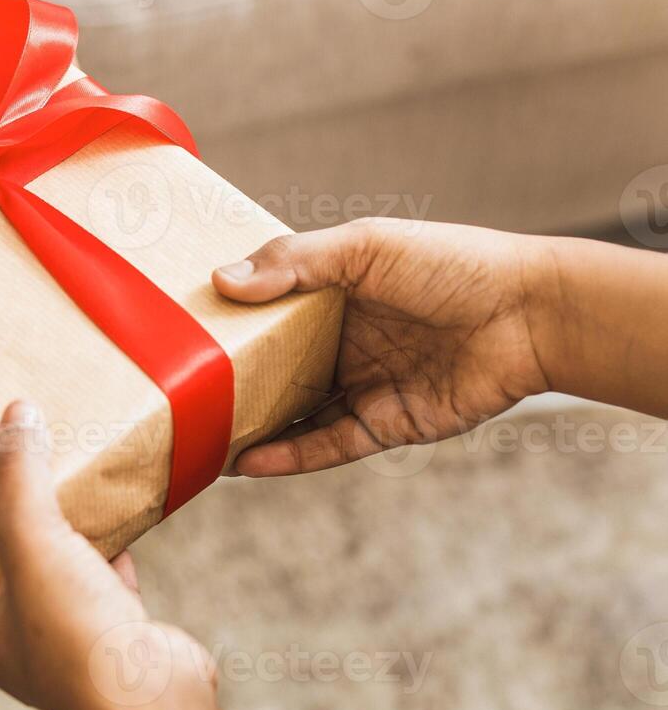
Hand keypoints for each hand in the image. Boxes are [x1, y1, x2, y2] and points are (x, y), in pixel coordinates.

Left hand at [0, 402, 222, 709]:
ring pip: (62, 588)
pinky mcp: (121, 637)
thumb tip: (14, 415)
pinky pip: (111, 589)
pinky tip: (122, 520)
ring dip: (64, 548)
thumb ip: (18, 479)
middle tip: (14, 503)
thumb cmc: (76, 640)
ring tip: (63, 498)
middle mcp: (27, 649)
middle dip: (12, 551)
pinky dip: (114, 558)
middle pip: (6, 595)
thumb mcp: (31, 541)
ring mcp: (76, 646)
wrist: (154, 697)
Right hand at [211, 219, 556, 475]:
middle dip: (234, 380)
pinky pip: (327, 444)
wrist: (531, 315)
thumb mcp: (365, 246)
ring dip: (252, 427)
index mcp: (336, 291)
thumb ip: (293, 263)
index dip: (231, 320)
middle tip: (178, 392)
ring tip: (200, 438)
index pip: (270, 309)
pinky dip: (288, 456)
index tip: (181, 330)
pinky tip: (247, 462)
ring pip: (295, 413)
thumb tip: (221, 283)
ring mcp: (364, 384)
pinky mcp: (387, 425)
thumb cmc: (452, 264)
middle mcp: (345, 339)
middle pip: (277, 365)